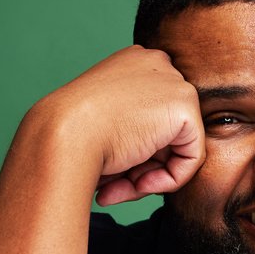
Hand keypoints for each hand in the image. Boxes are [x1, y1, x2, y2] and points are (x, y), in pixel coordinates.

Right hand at [35, 45, 204, 202]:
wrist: (62, 135)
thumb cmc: (70, 134)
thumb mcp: (99, 124)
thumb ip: (130, 133)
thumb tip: (149, 166)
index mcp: (133, 63)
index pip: (149, 114)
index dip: (132, 150)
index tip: (108, 172)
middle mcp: (156, 65)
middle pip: (164, 130)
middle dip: (139, 167)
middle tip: (111, 188)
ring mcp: (173, 83)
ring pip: (177, 146)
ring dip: (147, 177)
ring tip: (116, 190)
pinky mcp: (185, 106)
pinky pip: (192, 157)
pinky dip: (169, 180)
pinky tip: (139, 185)